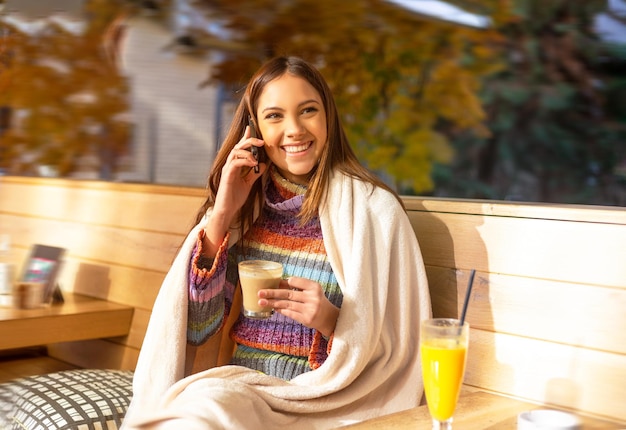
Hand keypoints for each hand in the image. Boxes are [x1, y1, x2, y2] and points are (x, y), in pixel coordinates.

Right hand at [201, 126, 265, 256]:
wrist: (227, 210)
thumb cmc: (235, 197)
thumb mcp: (249, 183)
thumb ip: (255, 173)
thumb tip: (263, 164)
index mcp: (234, 165)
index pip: (240, 148)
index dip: (245, 138)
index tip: (251, 128)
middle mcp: (229, 165)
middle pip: (238, 146)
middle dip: (249, 140)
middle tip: (261, 140)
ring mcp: (227, 169)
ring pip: (235, 152)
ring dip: (248, 151)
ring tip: (258, 155)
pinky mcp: (227, 175)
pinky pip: (235, 162)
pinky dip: (245, 161)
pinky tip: (253, 164)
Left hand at [258, 277, 338, 337]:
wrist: (329, 317)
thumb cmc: (316, 300)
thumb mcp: (310, 290)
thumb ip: (297, 286)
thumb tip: (277, 282)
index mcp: (314, 287)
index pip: (294, 281)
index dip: (284, 282)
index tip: (275, 283)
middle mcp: (313, 297)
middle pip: (288, 293)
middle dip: (272, 293)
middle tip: (260, 292)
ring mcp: (310, 309)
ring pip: (287, 304)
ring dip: (273, 303)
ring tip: (261, 302)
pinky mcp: (306, 319)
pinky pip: (289, 313)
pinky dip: (280, 310)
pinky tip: (274, 308)